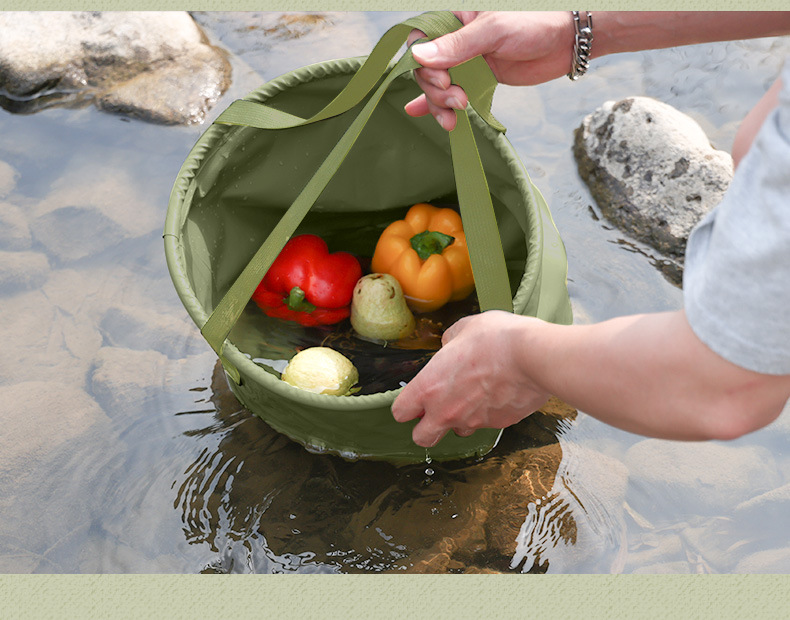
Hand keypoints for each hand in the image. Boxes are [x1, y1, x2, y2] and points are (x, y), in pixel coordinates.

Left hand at [391, 310, 550, 446]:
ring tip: (474, 396)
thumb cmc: (496, 339)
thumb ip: (449, 342)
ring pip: (457, 431)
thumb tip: (448, 347)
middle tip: (436, 409)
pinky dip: (488, 414)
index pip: (400, 412)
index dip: (407, 406)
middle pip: (421, 438)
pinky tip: (498, 393)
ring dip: (459, 419)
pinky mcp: (498, 425)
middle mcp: (446, 411)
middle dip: (426, 427)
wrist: (533, 356)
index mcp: (429, 387)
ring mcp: (473, 421)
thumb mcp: (463, 328)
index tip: (415, 399)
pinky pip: (486, 424)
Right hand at [405, 11, 574, 129]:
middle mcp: (455, 38)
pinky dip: (436, 104)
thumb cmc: (533, 22)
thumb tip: (419, 56)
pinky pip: (450, 92)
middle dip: (435, 89)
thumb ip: (457, 45)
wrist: (565, 41)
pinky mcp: (477, 78)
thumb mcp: (493, 30)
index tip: (443, 80)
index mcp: (454, 16)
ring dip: (439, 103)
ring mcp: (465, 60)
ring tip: (456, 114)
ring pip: (436, 85)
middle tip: (458, 99)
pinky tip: (419, 112)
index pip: (419, 39)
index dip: (423, 64)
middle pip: (426, 68)